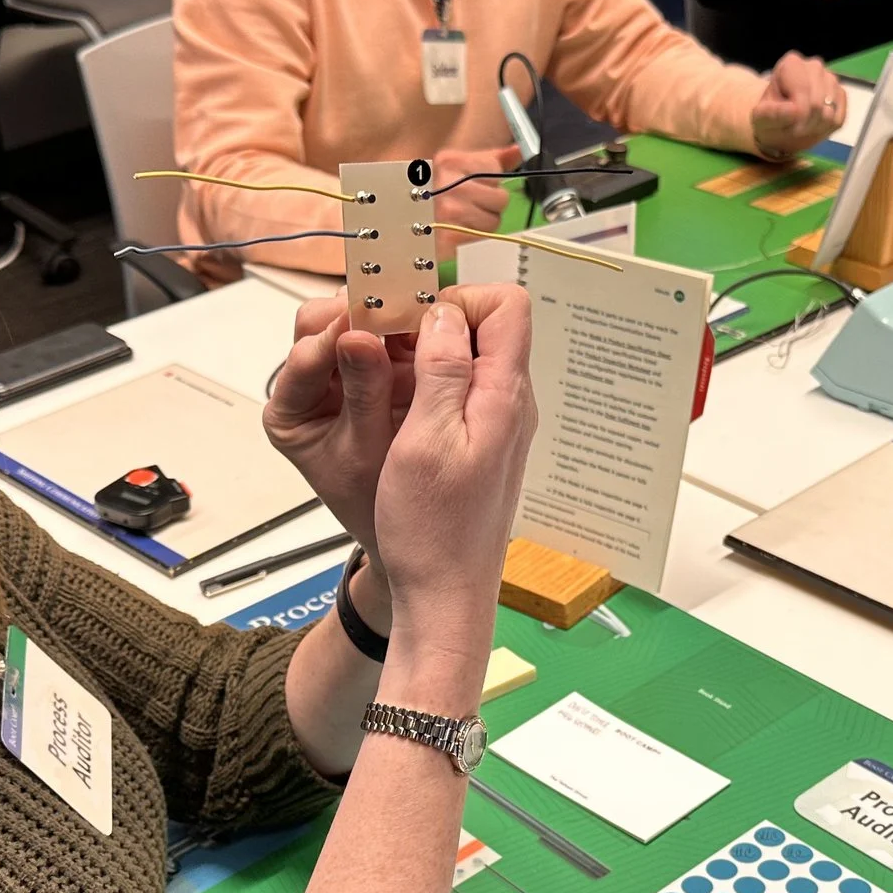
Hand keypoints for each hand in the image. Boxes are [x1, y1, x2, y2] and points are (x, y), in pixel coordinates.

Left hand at [263, 293, 417, 566]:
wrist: (403, 531)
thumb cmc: (374, 503)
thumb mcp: (366, 452)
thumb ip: (363, 394)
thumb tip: (357, 337)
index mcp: (290, 411)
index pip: (305, 352)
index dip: (337, 331)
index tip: (370, 318)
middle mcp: (309, 386)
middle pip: (323, 324)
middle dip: (361, 313)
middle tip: (400, 306)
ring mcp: (342, 374)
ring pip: (355, 323)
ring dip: (387, 317)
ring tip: (419, 317)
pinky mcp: (375, 369)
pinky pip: (388, 336)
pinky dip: (407, 330)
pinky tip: (431, 330)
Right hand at [370, 286, 536, 697]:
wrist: (445, 594)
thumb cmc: (434, 530)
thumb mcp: (426, 440)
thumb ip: (441, 370)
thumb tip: (445, 312)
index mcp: (504, 396)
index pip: (506, 304)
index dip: (456, 298)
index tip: (409, 318)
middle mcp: (510, 404)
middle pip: (484, 326)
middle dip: (431, 321)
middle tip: (384, 342)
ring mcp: (498, 423)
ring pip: (467, 357)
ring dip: (423, 354)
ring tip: (382, 375)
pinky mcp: (481, 443)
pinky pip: (458, 391)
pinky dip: (425, 385)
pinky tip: (394, 408)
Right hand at [427, 141, 522, 237]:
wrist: (407, 224)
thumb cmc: (434, 195)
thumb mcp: (457, 169)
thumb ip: (490, 160)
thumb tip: (516, 151)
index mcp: (449, 161)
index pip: (495, 169)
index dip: (490, 181)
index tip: (473, 184)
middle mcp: (448, 183)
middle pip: (500, 198)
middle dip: (489, 205)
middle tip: (467, 206)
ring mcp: (449, 211)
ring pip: (494, 221)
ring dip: (482, 224)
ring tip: (462, 220)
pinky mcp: (450, 236)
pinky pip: (482, 238)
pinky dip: (473, 239)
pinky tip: (458, 232)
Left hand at [750, 52, 847, 159]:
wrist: (779, 122)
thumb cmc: (768, 117)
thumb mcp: (760, 119)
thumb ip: (771, 114)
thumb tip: (794, 110)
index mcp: (791, 64)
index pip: (802, 94)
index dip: (794, 117)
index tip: (783, 125)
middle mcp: (814, 66)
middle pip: (817, 105)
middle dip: (804, 125)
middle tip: (791, 130)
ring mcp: (831, 79)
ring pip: (829, 113)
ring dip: (814, 128)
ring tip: (800, 127)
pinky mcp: (841, 95)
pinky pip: (838, 119)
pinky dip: (825, 129)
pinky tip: (813, 125)